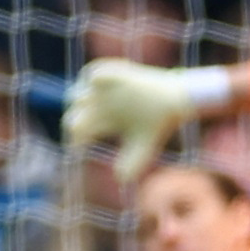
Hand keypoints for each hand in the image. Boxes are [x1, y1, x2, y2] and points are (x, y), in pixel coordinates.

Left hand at [63, 58, 194, 179]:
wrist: (175, 102)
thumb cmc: (157, 127)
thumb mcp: (144, 148)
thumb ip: (133, 164)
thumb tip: (120, 178)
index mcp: (101, 121)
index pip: (78, 130)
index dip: (76, 139)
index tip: (79, 146)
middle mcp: (99, 104)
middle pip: (74, 111)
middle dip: (76, 121)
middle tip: (78, 128)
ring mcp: (105, 88)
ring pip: (79, 91)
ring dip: (81, 98)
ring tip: (89, 104)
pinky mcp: (114, 73)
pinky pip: (96, 71)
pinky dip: (96, 77)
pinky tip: (101, 84)